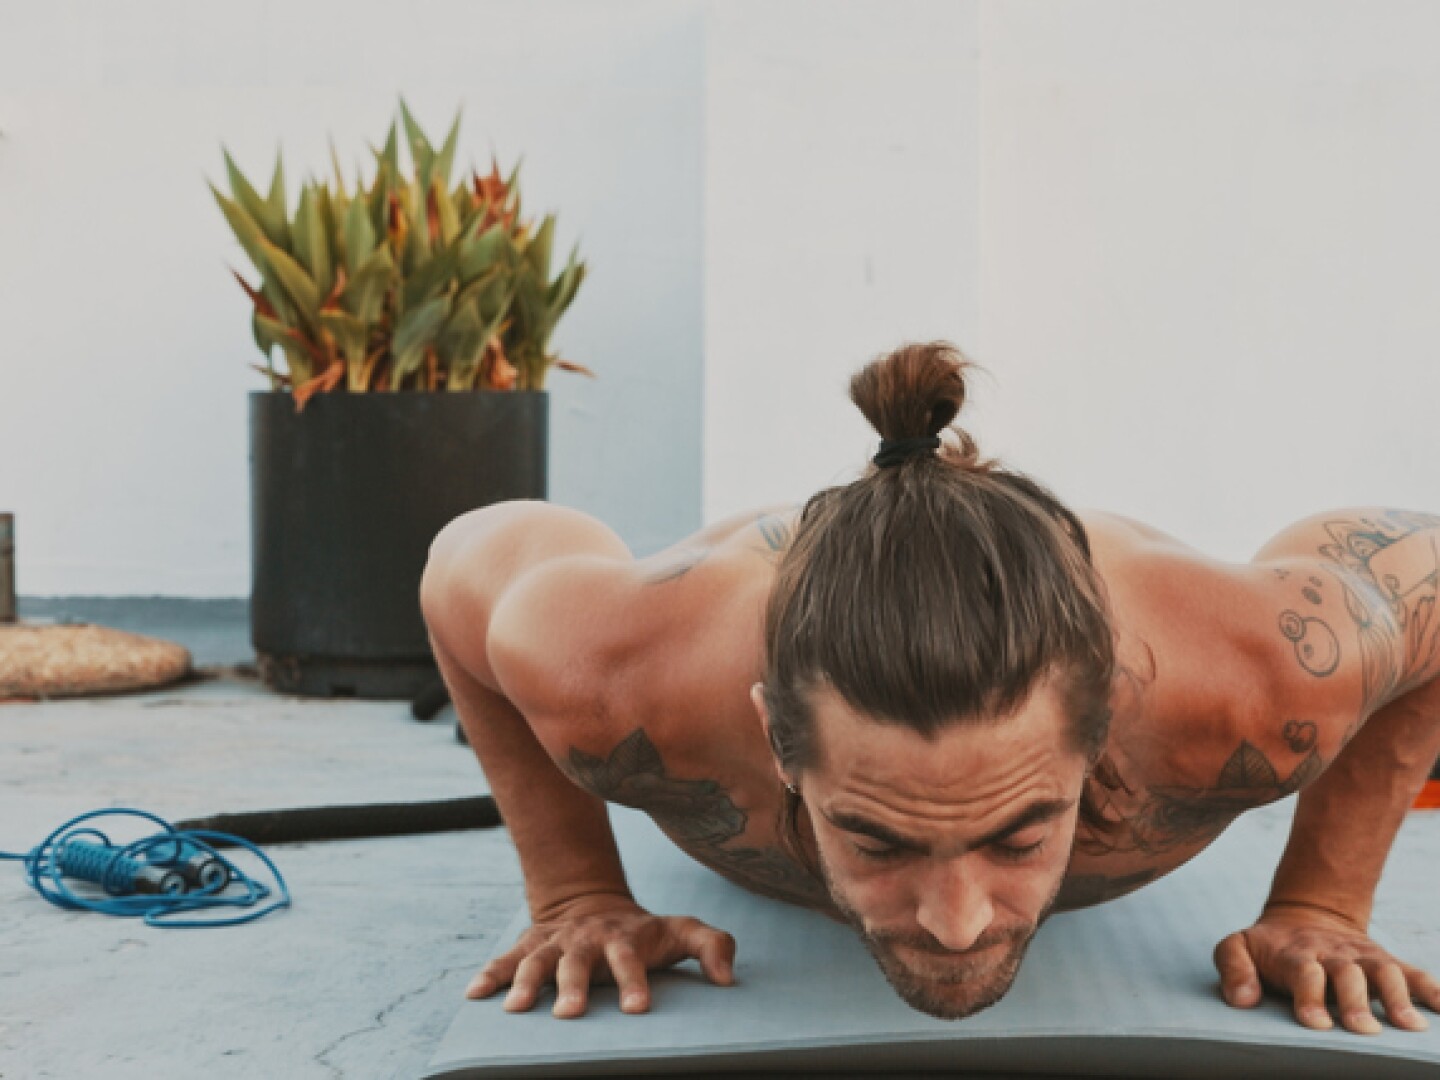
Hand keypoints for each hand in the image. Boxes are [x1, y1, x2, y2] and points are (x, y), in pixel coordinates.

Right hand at [466, 891, 736, 1017]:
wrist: (595, 906)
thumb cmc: (645, 932)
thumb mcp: (682, 931)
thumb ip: (713, 945)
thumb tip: (727, 979)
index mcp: (624, 938)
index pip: (630, 960)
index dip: (634, 983)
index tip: (637, 1010)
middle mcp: (587, 939)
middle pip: (578, 962)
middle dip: (573, 987)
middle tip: (570, 1016)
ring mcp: (556, 942)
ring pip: (537, 960)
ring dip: (525, 983)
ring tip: (516, 1010)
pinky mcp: (530, 945)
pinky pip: (506, 958)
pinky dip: (490, 974)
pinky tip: (475, 994)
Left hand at [1213, 901, 1439, 1033]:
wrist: (1306, 915)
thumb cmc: (1269, 946)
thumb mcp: (1238, 947)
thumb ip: (1232, 967)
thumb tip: (1241, 1000)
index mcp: (1297, 955)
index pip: (1304, 973)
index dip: (1309, 996)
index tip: (1316, 1023)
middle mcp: (1334, 956)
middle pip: (1348, 975)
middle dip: (1355, 1001)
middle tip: (1362, 1029)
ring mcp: (1363, 959)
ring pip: (1384, 973)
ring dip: (1398, 998)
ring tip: (1410, 1027)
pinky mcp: (1386, 963)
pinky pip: (1414, 974)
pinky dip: (1433, 990)